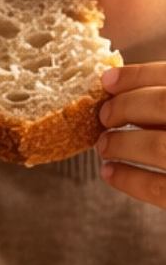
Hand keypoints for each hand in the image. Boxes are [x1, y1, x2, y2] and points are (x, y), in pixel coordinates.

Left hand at [98, 63, 165, 208]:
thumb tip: (123, 93)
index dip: (137, 76)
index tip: (108, 80)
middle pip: (164, 104)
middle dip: (126, 107)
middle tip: (105, 116)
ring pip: (159, 147)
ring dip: (122, 143)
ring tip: (105, 145)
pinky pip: (159, 188)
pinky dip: (128, 178)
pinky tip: (111, 171)